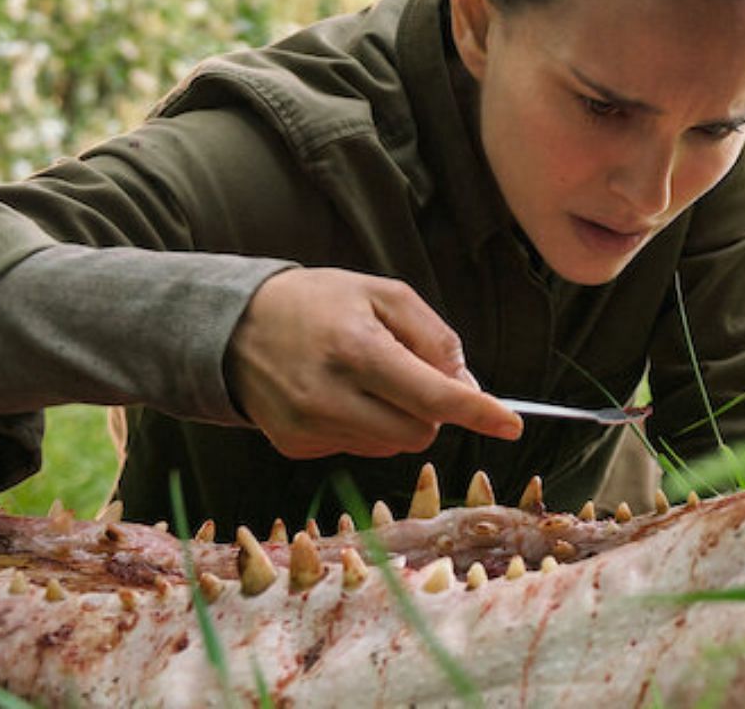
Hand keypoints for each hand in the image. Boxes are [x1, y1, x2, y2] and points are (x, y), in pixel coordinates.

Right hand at [225, 268, 522, 458]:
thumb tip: (467, 386)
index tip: (512, 424)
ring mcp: (308, 427)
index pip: (433, 395)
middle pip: (420, 431)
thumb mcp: (383, 295)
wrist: (232, 324)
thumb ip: (433, 337)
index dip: (478, 412)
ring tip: (367, 379)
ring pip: (392, 445)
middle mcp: (329, 396)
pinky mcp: (294, 445)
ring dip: (399, 418)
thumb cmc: (319, 302)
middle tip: (410, 371)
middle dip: (432, 408)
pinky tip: (339, 395)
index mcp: (356, 350)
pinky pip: (359, 449)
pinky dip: (366, 427)